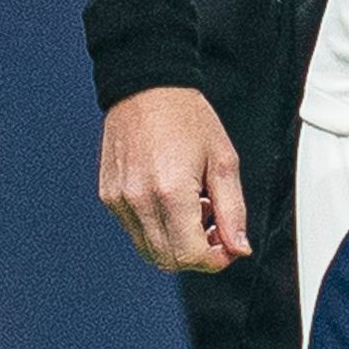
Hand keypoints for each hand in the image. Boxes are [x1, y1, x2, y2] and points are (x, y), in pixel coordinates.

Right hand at [98, 86, 250, 272]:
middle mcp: (139, 200)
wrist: (147, 88)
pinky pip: (134, 230)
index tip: (228, 247)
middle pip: (168, 260)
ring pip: (149, 250)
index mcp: (170, 191)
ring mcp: (119, 200)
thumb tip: (239, 247)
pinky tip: (171, 200)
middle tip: (214, 226)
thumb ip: (233, 210)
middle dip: (197, 254)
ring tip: (193, 208)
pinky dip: (156, 228)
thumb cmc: (187, 118)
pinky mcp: (109, 196)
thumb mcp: (223, 161)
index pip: (190, 255)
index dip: (215, 260)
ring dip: (176, 243)